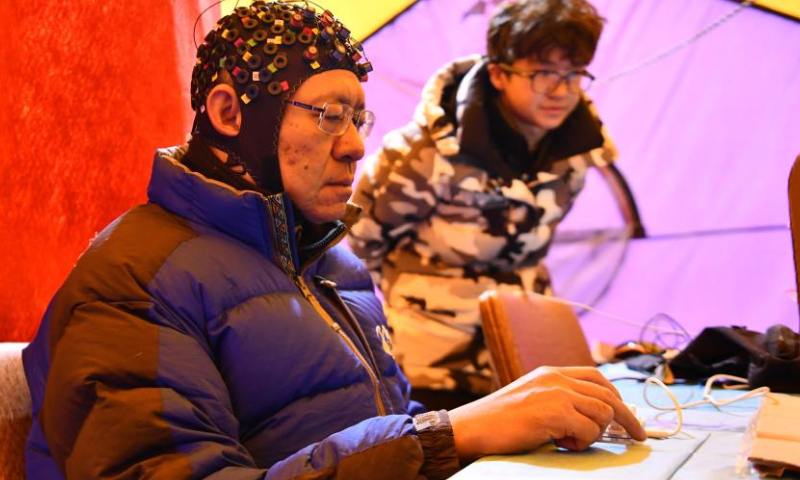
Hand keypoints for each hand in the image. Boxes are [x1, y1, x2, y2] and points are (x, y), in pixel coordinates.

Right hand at [448, 366, 646, 462]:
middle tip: (638, 436)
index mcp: (551, 372)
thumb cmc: (499, 421)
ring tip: (570, 441)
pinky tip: (562, 443)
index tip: (629, 416)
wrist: (472, 427)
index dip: (617, 397)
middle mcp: (556, 378)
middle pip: (608, 394)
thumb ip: (558, 399)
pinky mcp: (554, 411)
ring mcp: (555, 392)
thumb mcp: (532, 398)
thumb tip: (592, 416)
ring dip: (594, 433)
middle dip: (628, 418)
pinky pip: (588, 429)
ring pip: (602, 412)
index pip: (596, 377)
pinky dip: (582, 441)